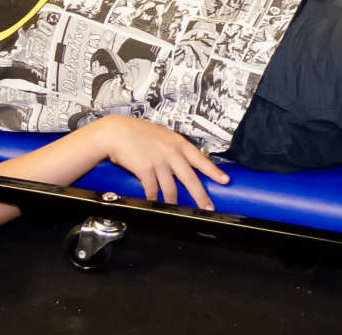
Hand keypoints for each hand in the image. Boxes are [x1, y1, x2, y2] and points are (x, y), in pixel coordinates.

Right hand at [101, 116, 229, 210]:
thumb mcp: (161, 135)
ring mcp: (159, 162)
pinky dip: (154, 199)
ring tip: (178, 210)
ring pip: (171, 189)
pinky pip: (153, 190)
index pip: (201, 159)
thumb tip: (182, 162)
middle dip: (200, 196)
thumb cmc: (137, 133)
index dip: (213, 172)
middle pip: (190, 179)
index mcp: (178, 143)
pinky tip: (155, 203)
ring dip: (174, 202)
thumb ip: (173, 148)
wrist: (116, 132)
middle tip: (208, 207)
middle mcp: (171, 152)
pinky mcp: (145, 170)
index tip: (225, 180)